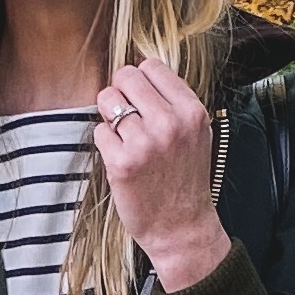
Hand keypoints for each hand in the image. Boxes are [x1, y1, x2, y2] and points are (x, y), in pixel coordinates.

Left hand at [93, 53, 226, 292]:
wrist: (181, 228)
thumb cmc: (185, 180)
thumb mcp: (195, 133)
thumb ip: (173, 102)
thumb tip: (138, 72)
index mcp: (191, 112)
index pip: (151, 66)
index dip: (140, 80)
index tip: (141, 98)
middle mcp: (170, 123)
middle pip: (126, 76)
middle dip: (122, 93)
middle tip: (128, 117)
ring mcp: (144, 143)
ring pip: (108, 100)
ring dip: (111, 117)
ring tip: (125, 138)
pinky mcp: (121, 162)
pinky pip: (99, 131)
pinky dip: (105, 142)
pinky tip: (121, 158)